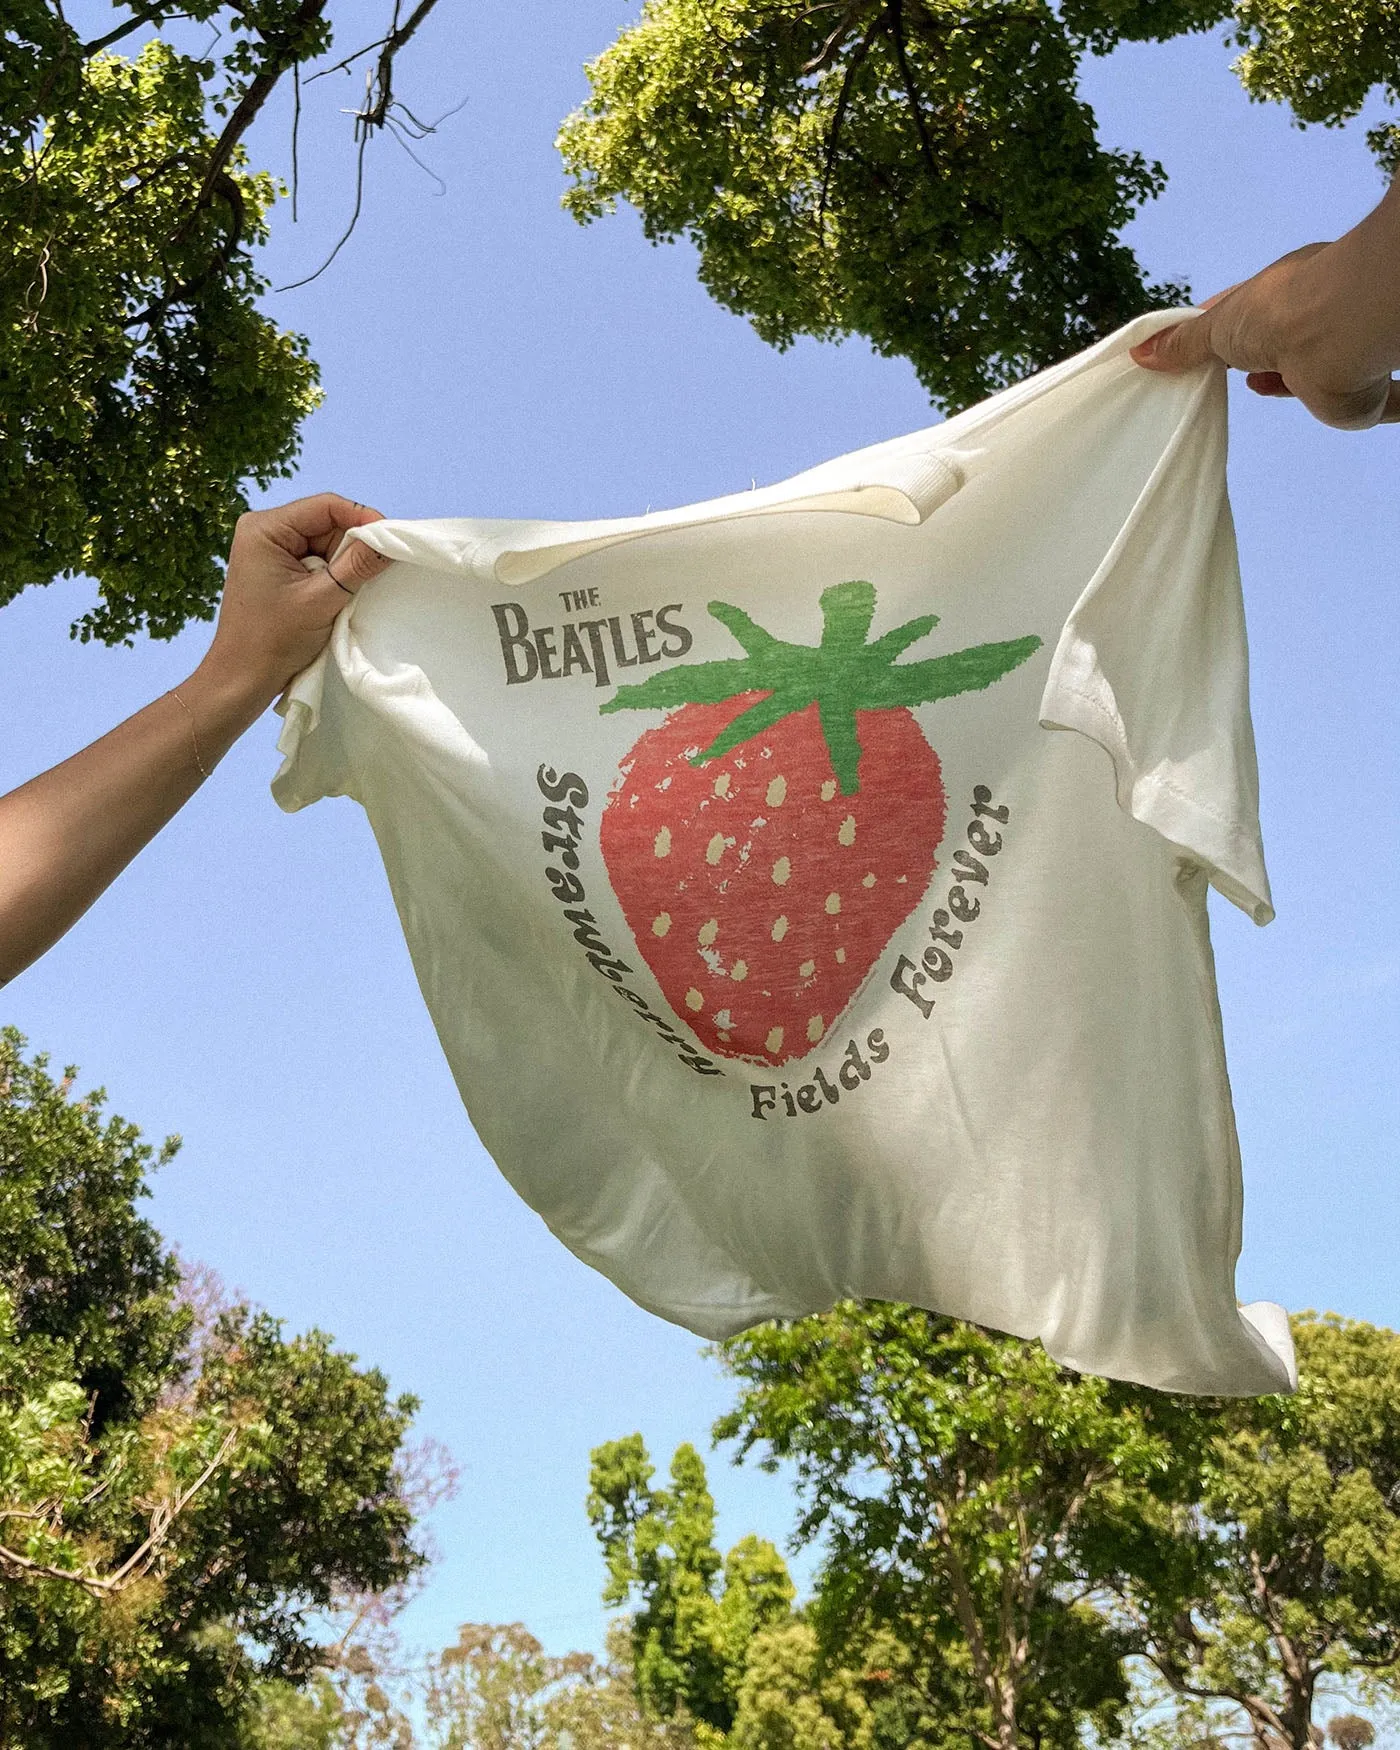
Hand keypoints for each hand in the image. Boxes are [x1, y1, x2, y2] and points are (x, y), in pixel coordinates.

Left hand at [195, 492, 393, 708]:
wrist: (243, 679)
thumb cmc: (273, 640)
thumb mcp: (321, 600)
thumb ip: (357, 566)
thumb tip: (390, 542)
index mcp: (265, 528)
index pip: (325, 507)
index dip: (362, 519)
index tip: (392, 540)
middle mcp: (265, 531)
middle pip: (326, 524)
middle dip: (353, 547)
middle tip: (376, 573)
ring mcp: (270, 552)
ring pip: (325, 545)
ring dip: (344, 566)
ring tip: (353, 591)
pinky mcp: (278, 571)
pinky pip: (316, 563)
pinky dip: (334, 578)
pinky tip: (340, 596)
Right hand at [1131, 182, 1399, 429]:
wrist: (1336, 336)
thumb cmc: (1278, 315)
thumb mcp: (1218, 325)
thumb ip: (1184, 343)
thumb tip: (1140, 353)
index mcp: (1291, 290)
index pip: (1256, 310)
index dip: (1232, 326)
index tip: (1206, 344)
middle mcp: (1324, 317)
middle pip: (1289, 341)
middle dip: (1262, 356)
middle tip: (1234, 373)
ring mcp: (1347, 352)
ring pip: (1324, 371)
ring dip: (1293, 382)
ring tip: (1259, 385)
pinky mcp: (1368, 392)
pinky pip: (1380, 404)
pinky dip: (1377, 407)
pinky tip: (1352, 412)